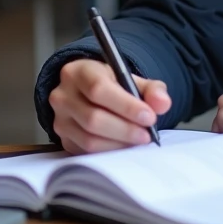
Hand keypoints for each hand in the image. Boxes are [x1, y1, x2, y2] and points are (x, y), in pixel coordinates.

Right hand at [49, 58, 171, 153]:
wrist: (87, 93)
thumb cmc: (111, 85)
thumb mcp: (131, 79)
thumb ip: (151, 89)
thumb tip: (162, 103)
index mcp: (79, 71)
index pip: (98, 89)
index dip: (126, 106)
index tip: (149, 117)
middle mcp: (63, 95)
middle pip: (93, 118)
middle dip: (125, 129)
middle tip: (147, 135)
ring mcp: (60, 119)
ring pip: (89, 138)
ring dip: (119, 143)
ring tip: (139, 140)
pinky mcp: (64, 139)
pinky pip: (87, 152)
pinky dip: (110, 151)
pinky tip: (125, 146)